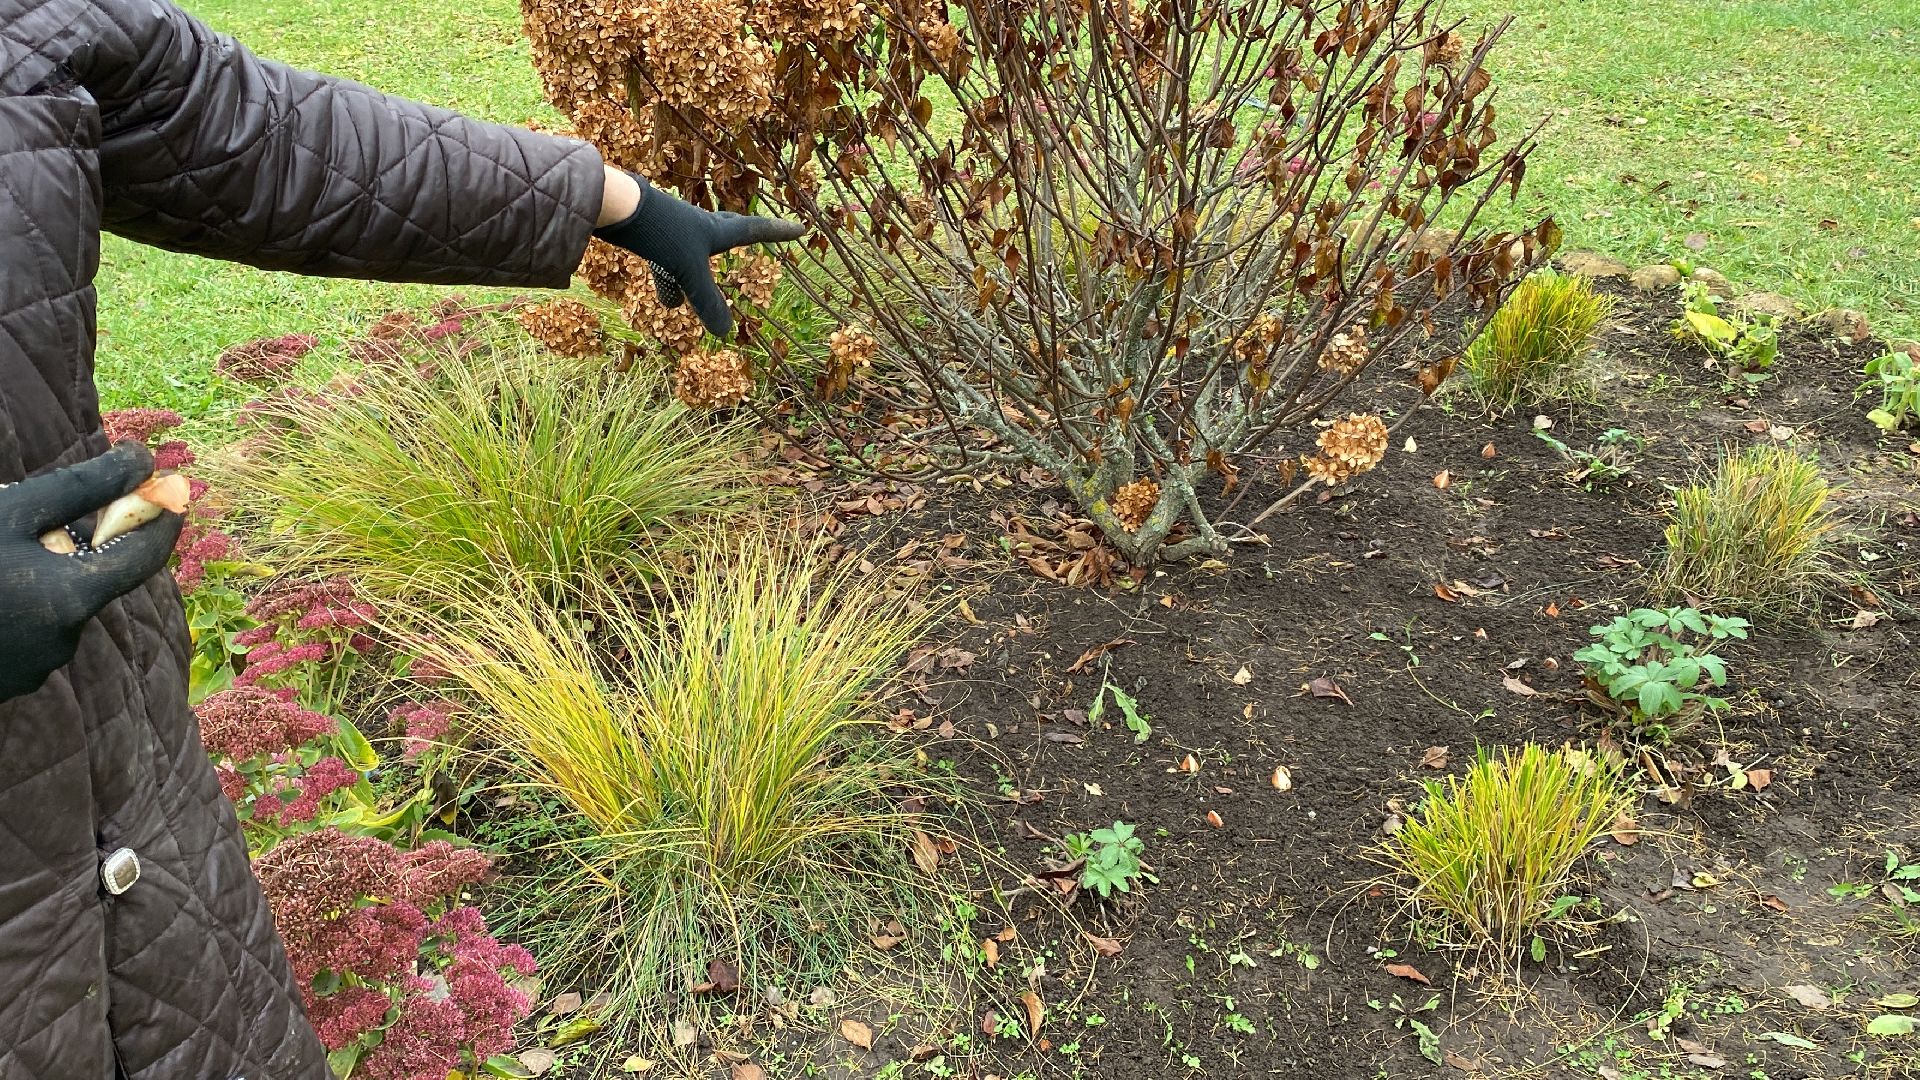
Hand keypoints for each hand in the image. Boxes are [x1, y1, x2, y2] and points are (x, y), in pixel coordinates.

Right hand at [0, 443, 184, 701]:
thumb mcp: (11, 513)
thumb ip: (83, 488)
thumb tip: (143, 459)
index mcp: (72, 600)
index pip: (148, 556)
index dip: (162, 518)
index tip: (168, 489)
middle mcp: (62, 641)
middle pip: (92, 577)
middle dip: (78, 541)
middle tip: (39, 512)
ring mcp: (30, 666)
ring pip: (54, 600)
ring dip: (37, 569)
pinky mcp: (3, 678)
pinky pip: (24, 625)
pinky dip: (13, 598)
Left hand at [594, 171, 805, 337]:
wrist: (618, 208)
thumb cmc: (662, 234)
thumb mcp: (688, 273)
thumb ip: (707, 302)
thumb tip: (725, 333)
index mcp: (717, 230)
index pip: (756, 231)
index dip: (779, 233)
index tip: (800, 228)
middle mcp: (699, 227)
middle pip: (729, 231)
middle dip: (744, 236)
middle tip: (759, 234)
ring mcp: (675, 232)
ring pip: (694, 254)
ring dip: (699, 274)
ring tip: (700, 296)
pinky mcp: (653, 237)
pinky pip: (669, 263)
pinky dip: (671, 282)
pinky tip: (666, 302)